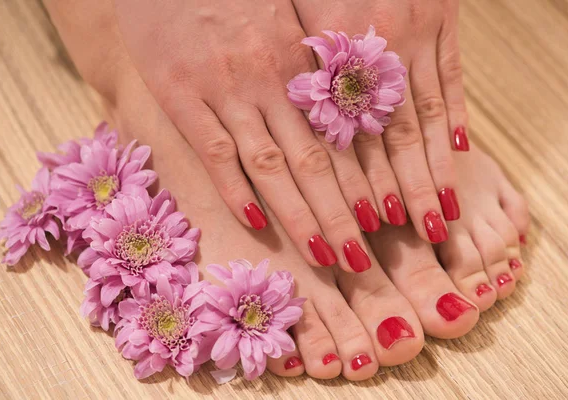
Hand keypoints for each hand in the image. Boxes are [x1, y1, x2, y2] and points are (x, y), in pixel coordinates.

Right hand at [112, 0, 376, 271]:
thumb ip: (310, 64)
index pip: (343, 133)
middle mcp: (270, 79)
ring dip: (301, 215)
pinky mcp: (180, 93)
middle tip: (361, 257)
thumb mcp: (283, 15)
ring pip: (272, 164)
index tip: (386, 218)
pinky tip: (256, 222)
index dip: (365, 180)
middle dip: (341, 213)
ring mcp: (225, 89)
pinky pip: (214, 150)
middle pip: (315, 160)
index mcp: (300, 59)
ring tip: (325, 256)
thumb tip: (344, 112)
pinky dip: (235, 190)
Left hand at [292, 0, 465, 242]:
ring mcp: (410, 35)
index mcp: (323, 59)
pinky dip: (456, 114)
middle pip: (386, 138)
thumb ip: (299, 80)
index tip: (360, 226)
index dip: (353, 187)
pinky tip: (460, 150)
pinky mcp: (439, 16)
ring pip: (421, 115)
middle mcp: (369, 54)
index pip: (342, 139)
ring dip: (431, 168)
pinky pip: (451, 74)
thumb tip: (307, 138)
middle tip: (412, 237)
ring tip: (441, 213)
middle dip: (399, 192)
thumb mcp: (285, 26)